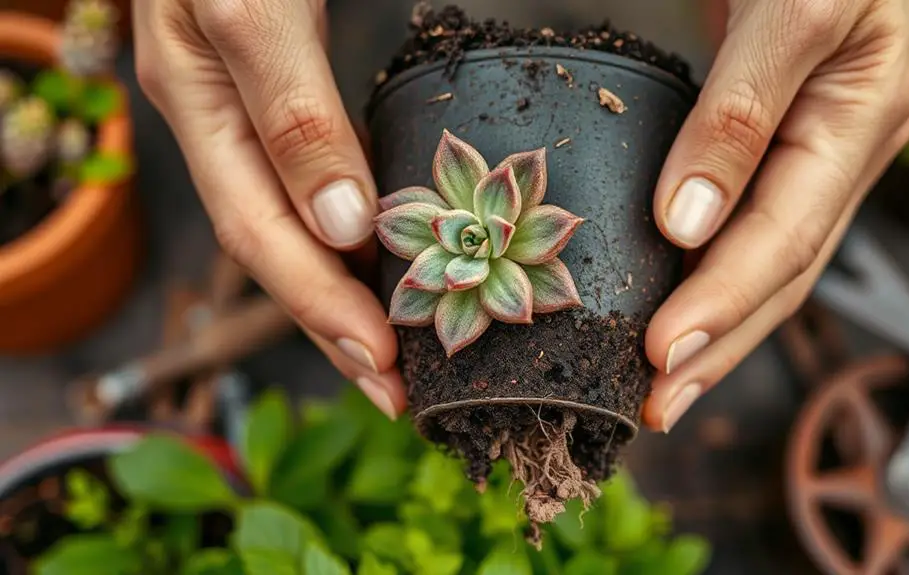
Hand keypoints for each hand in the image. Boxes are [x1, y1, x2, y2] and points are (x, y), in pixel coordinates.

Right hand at [133, 0, 403, 417]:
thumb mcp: (247, 7)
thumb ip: (291, 110)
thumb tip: (341, 226)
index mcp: (202, 110)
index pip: (263, 237)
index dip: (322, 308)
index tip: (386, 363)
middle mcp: (224, 123)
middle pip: (278, 250)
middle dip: (336, 328)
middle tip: (400, 394)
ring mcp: (253, 109)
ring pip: (298, 224)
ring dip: (345, 294)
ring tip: (396, 351)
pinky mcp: (289, 90)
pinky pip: (319, 183)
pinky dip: (353, 234)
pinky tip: (383, 256)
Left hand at [642, 0, 908, 430]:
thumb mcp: (796, 13)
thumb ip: (739, 114)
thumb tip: (685, 221)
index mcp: (855, 129)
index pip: (783, 241)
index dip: (721, 305)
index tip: (660, 355)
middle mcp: (835, 153)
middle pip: (777, 273)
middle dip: (718, 346)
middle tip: (657, 405)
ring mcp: (807, 147)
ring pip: (761, 256)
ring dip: (714, 324)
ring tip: (664, 380)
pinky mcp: (769, 134)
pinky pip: (742, 218)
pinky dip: (705, 266)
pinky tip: (674, 292)